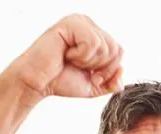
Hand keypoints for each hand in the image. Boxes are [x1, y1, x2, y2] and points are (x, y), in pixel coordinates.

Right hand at [5, 14, 123, 101]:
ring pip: (105, 46)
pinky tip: (66, 54)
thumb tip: (122, 79)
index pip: (119, 51)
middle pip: (116, 48)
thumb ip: (110, 83)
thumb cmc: (60, 80)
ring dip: (88, 62)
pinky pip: (92, 43)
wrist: (37, 83)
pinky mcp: (71, 23)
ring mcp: (79, 21)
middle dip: (101, 68)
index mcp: (94, 34)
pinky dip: (81, 56)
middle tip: (81, 70)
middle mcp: (87, 23)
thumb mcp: (92, 85)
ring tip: (71, 61)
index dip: (109, 70)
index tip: (91, 76)